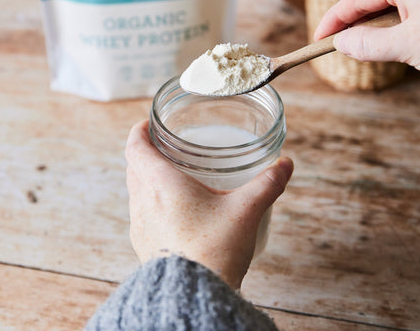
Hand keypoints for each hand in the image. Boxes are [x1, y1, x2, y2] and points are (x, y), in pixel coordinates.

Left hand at [125, 120, 293, 288]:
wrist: (195, 295)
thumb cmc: (214, 250)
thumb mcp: (246, 210)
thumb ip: (268, 183)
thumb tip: (285, 165)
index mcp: (161, 184)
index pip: (135, 147)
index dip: (139, 131)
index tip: (147, 123)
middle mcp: (144, 202)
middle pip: (133, 167)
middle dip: (146, 152)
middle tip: (164, 145)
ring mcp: (141, 227)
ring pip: (136, 191)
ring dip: (147, 178)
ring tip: (171, 176)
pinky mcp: (145, 247)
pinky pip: (142, 215)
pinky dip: (151, 203)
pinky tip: (175, 212)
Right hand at [314, 0, 419, 80]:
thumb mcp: (407, 47)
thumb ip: (368, 44)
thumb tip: (342, 42)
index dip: (334, 19)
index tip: (318, 38)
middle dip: (355, 19)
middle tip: (338, 42)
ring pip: (396, 0)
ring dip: (377, 21)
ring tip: (365, 43)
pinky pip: (415, 4)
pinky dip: (398, 20)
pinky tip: (396, 36)